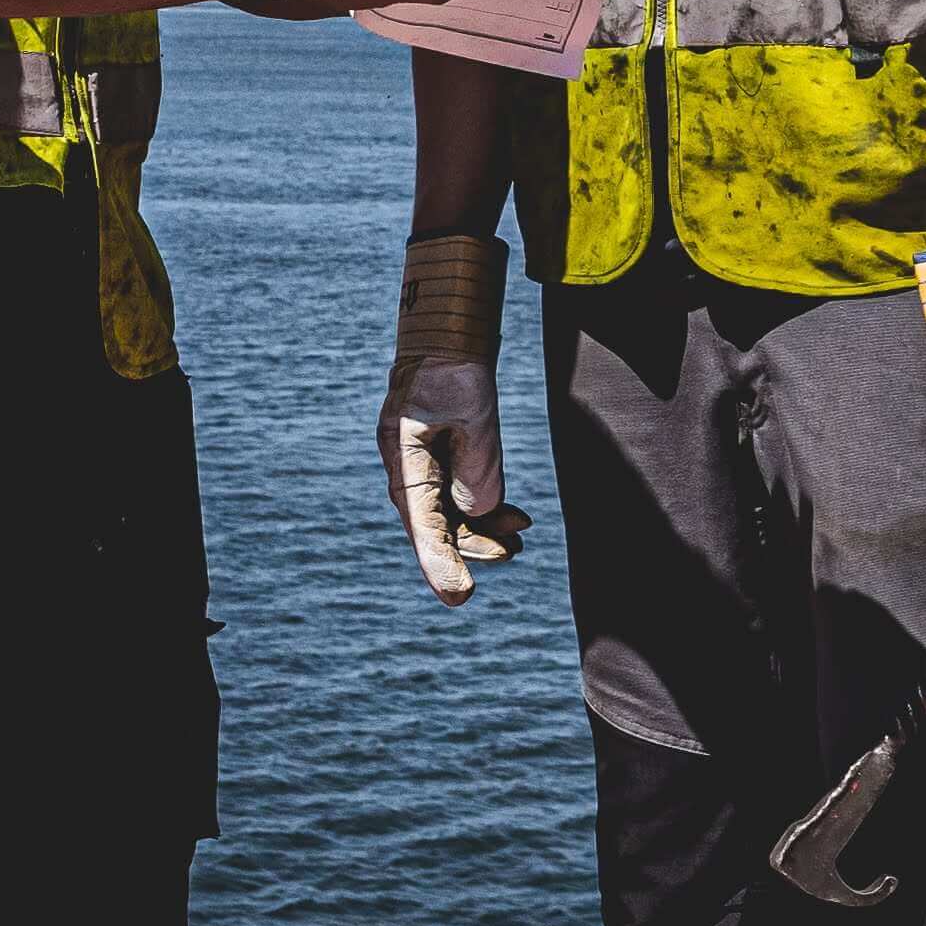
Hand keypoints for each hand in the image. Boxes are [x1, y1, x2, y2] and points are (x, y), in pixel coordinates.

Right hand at [374, 230, 530, 603]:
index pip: (422, 522)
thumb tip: (482, 511)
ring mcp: (421, 462)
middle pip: (435, 524)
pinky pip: (457, 497)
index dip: (440, 562)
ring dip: (483, 530)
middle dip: (472, 545)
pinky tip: (515, 518)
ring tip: (521, 537)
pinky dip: (485, 511)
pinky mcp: (439, 457)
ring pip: (448, 514)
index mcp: (404, 454)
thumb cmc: (457, 362)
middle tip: (513, 554)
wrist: (447, 326)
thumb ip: (479, 464)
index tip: (459, 598)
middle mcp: (407, 465)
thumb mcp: (475, 411)